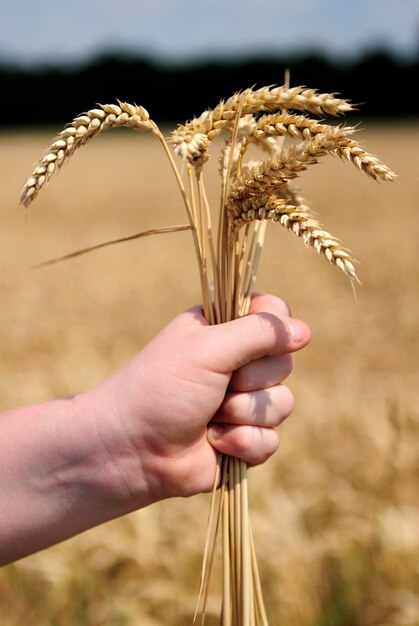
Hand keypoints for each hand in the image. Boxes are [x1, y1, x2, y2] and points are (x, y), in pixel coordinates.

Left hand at [86, 293, 310, 507]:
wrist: (130, 450)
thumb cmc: (161, 388)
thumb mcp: (209, 348)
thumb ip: (258, 333)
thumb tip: (304, 331)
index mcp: (224, 329)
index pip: (275, 313)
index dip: (275, 329)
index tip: (256, 341)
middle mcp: (237, 362)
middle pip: (284, 363)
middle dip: (250, 381)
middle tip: (217, 385)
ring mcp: (242, 402)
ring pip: (283, 405)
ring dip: (243, 414)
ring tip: (209, 416)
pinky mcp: (244, 439)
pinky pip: (272, 440)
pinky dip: (242, 443)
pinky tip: (214, 442)